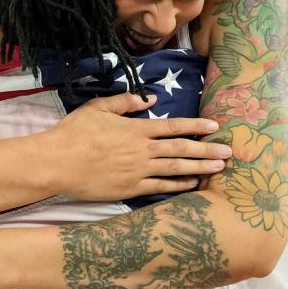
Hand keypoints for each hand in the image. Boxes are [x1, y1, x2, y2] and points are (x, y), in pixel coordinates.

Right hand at [46, 93, 231, 200]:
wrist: (57, 163)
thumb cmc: (74, 133)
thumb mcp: (98, 108)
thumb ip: (126, 103)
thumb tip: (149, 99)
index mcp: (136, 129)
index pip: (173, 126)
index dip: (196, 126)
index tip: (214, 126)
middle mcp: (142, 150)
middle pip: (182, 149)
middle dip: (207, 149)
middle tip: (229, 151)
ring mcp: (138, 171)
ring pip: (176, 169)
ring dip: (200, 167)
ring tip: (220, 167)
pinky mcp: (130, 189)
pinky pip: (160, 188)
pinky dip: (179, 186)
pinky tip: (193, 184)